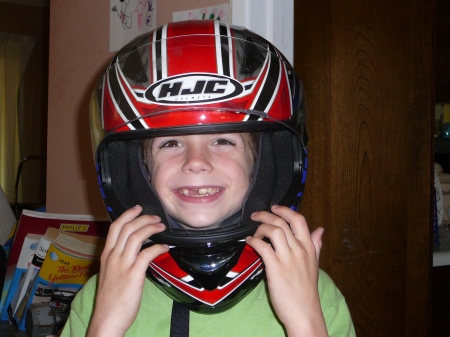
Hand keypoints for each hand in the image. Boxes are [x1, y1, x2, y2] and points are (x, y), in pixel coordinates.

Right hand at [87, 206, 168, 336]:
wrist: (106, 320)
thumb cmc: (110, 300)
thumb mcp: (110, 274)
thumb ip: (119, 260)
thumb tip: (136, 251)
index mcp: (106, 255)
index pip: (114, 227)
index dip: (127, 214)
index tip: (138, 208)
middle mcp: (113, 257)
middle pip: (127, 227)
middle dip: (143, 218)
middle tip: (156, 218)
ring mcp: (122, 265)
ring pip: (137, 236)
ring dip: (152, 228)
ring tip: (162, 227)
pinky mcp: (133, 274)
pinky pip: (148, 253)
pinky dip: (158, 247)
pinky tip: (165, 247)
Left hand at [245, 205, 326, 336]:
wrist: (304, 312)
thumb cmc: (307, 290)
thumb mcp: (315, 264)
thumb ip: (316, 245)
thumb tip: (320, 229)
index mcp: (309, 247)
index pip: (299, 220)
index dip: (285, 210)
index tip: (274, 207)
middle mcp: (300, 249)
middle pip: (282, 222)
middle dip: (266, 215)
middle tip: (256, 215)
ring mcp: (288, 258)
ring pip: (274, 231)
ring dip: (260, 227)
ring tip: (254, 232)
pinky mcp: (276, 268)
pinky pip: (263, 247)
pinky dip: (254, 241)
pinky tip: (250, 242)